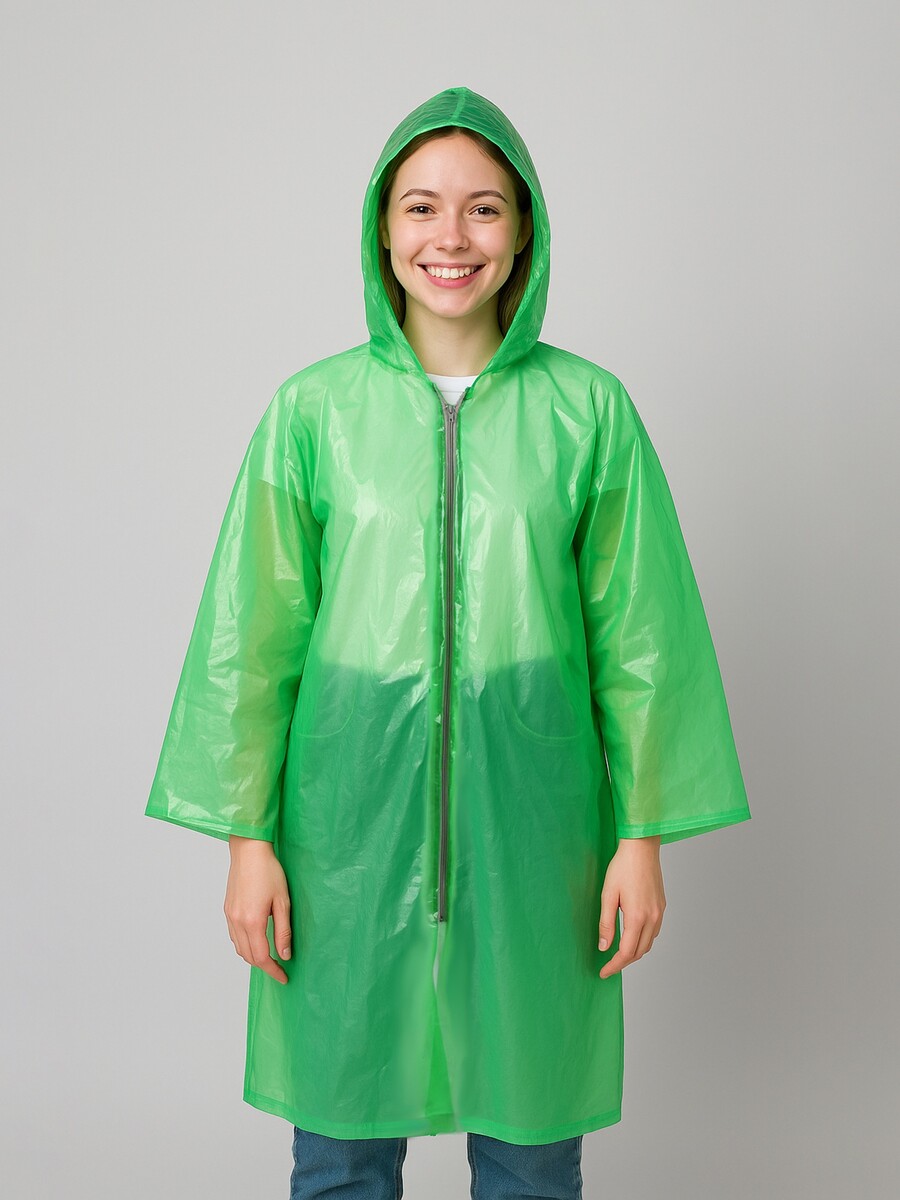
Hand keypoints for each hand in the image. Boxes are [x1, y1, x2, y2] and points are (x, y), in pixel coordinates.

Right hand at [224, 836, 291, 983]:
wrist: (249, 850)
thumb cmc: (269, 871)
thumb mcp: (283, 901)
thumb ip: (283, 930)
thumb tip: (285, 954)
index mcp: (252, 922)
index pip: (262, 957)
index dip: (273, 970)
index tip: (284, 977)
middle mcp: (237, 922)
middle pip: (248, 956)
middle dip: (264, 966)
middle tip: (280, 968)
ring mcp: (230, 916)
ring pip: (239, 948)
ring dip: (253, 956)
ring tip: (270, 957)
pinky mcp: (227, 910)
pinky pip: (234, 936)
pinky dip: (244, 945)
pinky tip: (256, 940)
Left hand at [598, 836, 664, 978]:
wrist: (642, 848)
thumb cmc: (622, 867)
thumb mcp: (608, 895)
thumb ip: (606, 923)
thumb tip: (604, 946)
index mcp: (637, 917)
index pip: (626, 952)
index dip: (614, 965)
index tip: (603, 972)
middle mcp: (652, 918)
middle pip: (639, 952)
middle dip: (623, 962)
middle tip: (608, 966)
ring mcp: (659, 913)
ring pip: (648, 944)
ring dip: (634, 953)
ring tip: (618, 954)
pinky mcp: (662, 906)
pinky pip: (654, 932)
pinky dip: (643, 940)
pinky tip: (632, 937)